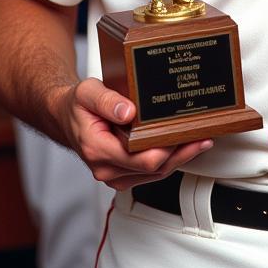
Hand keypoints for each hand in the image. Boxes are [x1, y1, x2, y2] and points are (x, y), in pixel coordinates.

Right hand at [53, 78, 212, 190]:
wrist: (66, 117)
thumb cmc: (77, 105)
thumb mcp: (87, 92)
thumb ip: (106, 101)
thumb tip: (127, 112)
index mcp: (97, 149)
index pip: (139, 159)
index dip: (165, 148)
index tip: (183, 134)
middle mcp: (105, 168)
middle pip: (152, 169)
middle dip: (180, 154)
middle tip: (202, 136)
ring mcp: (114, 174)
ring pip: (154, 174)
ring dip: (179, 159)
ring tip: (201, 141)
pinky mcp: (122, 173)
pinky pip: (150, 172)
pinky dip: (169, 160)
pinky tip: (184, 147)